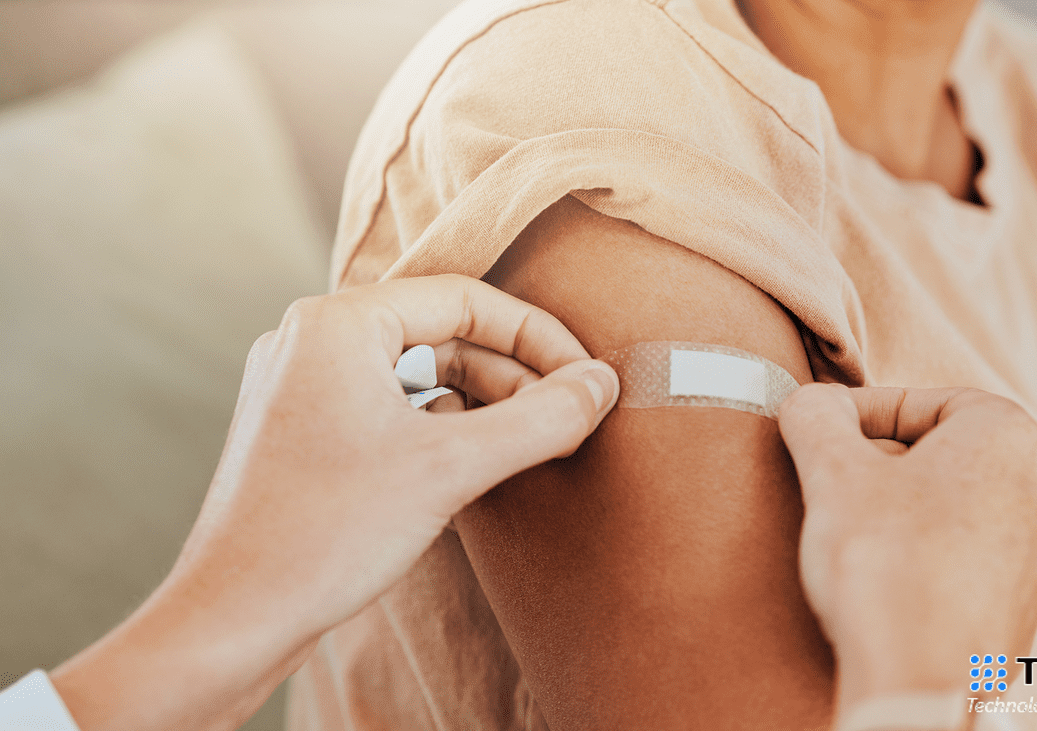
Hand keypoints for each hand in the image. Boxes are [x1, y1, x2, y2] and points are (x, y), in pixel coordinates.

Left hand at [50, 275, 618, 730]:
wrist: (232, 619)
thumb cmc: (323, 536)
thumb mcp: (450, 469)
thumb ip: (539, 420)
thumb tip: (601, 385)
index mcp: (338, 324)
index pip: (465, 298)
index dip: (538, 336)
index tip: (585, 377)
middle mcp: (313, 341)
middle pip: (442, 331)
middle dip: (515, 371)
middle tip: (569, 412)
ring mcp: (303, 387)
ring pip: (418, 371)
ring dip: (483, 399)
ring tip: (534, 438)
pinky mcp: (304, 431)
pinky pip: (390, 406)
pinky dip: (442, 424)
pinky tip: (476, 459)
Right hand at [778, 385, 1036, 709]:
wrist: (921, 682)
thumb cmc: (887, 566)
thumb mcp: (832, 471)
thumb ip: (817, 417)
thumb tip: (811, 402)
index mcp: (1009, 438)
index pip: (929, 399)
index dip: (866, 410)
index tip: (824, 431)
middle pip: (947, 451)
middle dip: (885, 460)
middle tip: (834, 480)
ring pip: (959, 506)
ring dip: (906, 509)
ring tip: (854, 530)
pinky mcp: (1021, 609)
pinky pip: (967, 561)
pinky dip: (925, 557)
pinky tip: (884, 578)